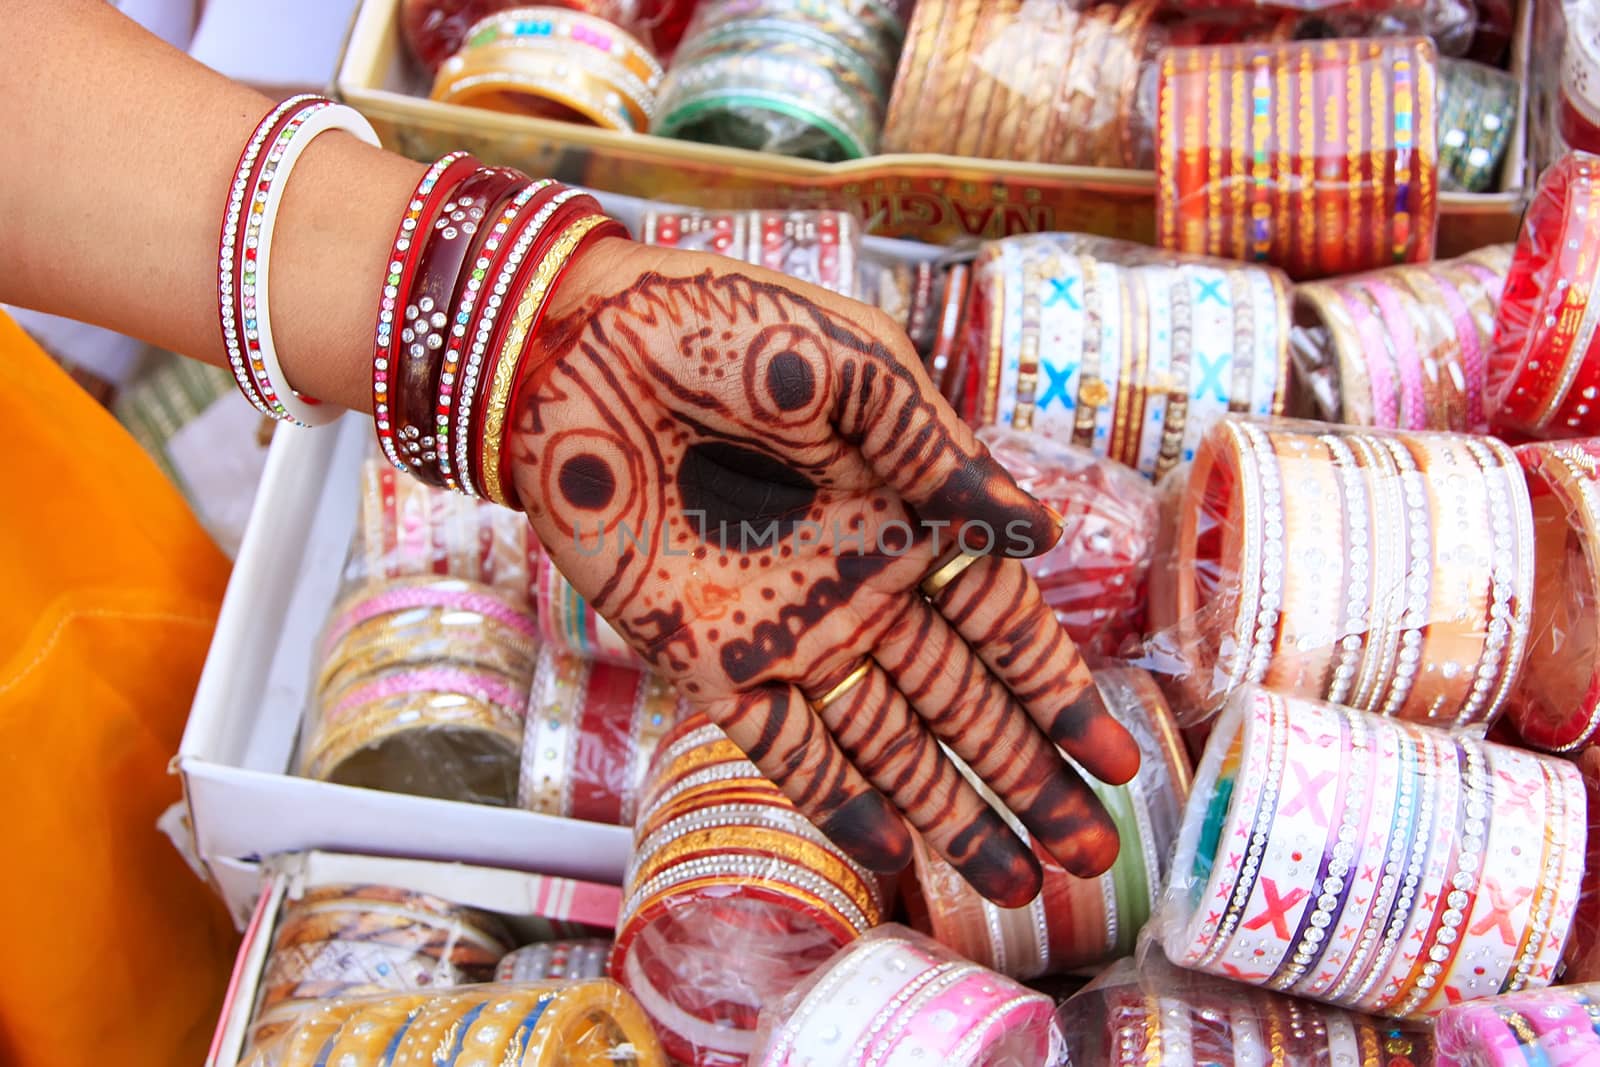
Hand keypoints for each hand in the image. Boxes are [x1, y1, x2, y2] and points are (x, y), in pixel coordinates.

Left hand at [507, 238, 1139, 905]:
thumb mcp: (857, 367)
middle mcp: (861, 586)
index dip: (1060, 694)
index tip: (1117, 760)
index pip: (1004, 624)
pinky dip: (837, 802)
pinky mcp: (710, 658)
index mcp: (908, 512)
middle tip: (1090, 853)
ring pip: (889, 744)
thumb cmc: (724, 327)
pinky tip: (891, 854)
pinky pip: (785, 748)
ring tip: (1016, 884)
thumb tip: (1043, 532)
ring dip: (950, 810)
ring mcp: (789, 630)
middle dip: (1027, 776)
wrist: (579, 344)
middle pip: (962, 702)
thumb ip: (942, 456)